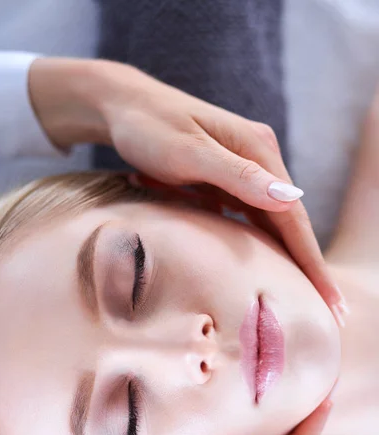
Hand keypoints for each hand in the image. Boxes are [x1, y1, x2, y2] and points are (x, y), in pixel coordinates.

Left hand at [29, 58, 346, 322]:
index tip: (331, 298)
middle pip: (289, 222)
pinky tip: (268, 266)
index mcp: (258, 150)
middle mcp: (257, 159)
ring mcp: (241, 169)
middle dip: (309, 266)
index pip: (293, 216)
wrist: (121, 107)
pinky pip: (249, 217)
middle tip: (331, 309)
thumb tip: (292, 199)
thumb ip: (239, 176)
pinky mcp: (223, 178)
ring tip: (305, 296)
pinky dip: (261, 244)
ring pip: (271, 222)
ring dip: (288, 258)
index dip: (312, 260)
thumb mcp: (190, 152)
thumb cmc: (150, 128)